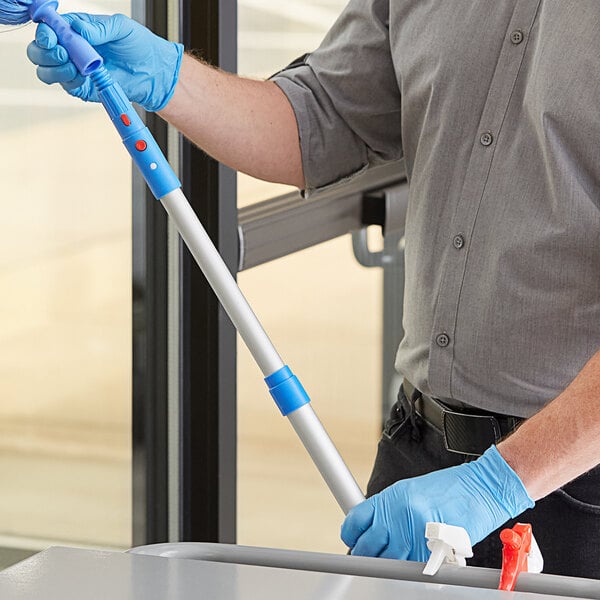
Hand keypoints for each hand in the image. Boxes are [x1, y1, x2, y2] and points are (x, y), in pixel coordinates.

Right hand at [26, 13, 183, 111]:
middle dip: (45, 52)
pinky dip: (70, 81)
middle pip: (39, 51)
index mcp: (75, 29)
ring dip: (55, 68)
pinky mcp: (82, 88)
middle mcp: (70, 49)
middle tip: (63, 53)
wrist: (153, 72)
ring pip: (46, 71)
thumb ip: (99, 28)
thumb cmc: (139, 46)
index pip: (48, 28)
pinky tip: (83, 77)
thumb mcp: (121, 28)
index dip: (45, 32)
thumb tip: (78, 28)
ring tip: (73, 66)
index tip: (52, 37)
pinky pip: (66, 86)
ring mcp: (75, 70)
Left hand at [341, 446, 533, 560]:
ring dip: (389, 563)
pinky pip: (413, 566)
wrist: (482, 487)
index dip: (352, 535)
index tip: (354, 541)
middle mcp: (399, 512)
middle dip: (367, 554)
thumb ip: (389, 509)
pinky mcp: (434, 547)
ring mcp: (416, 531)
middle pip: (369, 545)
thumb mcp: (410, 491)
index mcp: (391, 497)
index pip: (356, 521)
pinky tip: (415, 560)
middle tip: (371, 556)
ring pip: (389, 560)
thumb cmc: (450, 488)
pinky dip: (412, 567)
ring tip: (396, 560)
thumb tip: (374, 529)